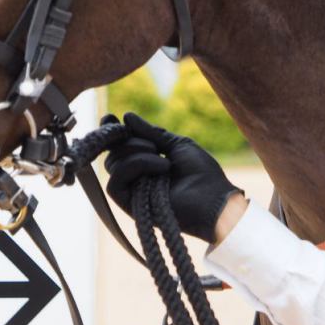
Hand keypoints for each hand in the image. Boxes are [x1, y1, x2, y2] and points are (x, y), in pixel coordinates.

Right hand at [105, 113, 241, 242]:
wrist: (214, 199)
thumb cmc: (202, 174)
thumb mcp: (177, 145)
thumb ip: (152, 133)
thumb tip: (126, 117)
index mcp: (145, 163)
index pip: (117, 147)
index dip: (110, 132)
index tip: (111, 117)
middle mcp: (135, 178)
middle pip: (113, 153)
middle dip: (130, 141)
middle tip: (155, 146)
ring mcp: (132, 193)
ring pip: (112, 164)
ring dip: (136, 152)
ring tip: (161, 158)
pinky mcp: (130, 206)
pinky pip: (114, 183)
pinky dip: (134, 166)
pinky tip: (159, 166)